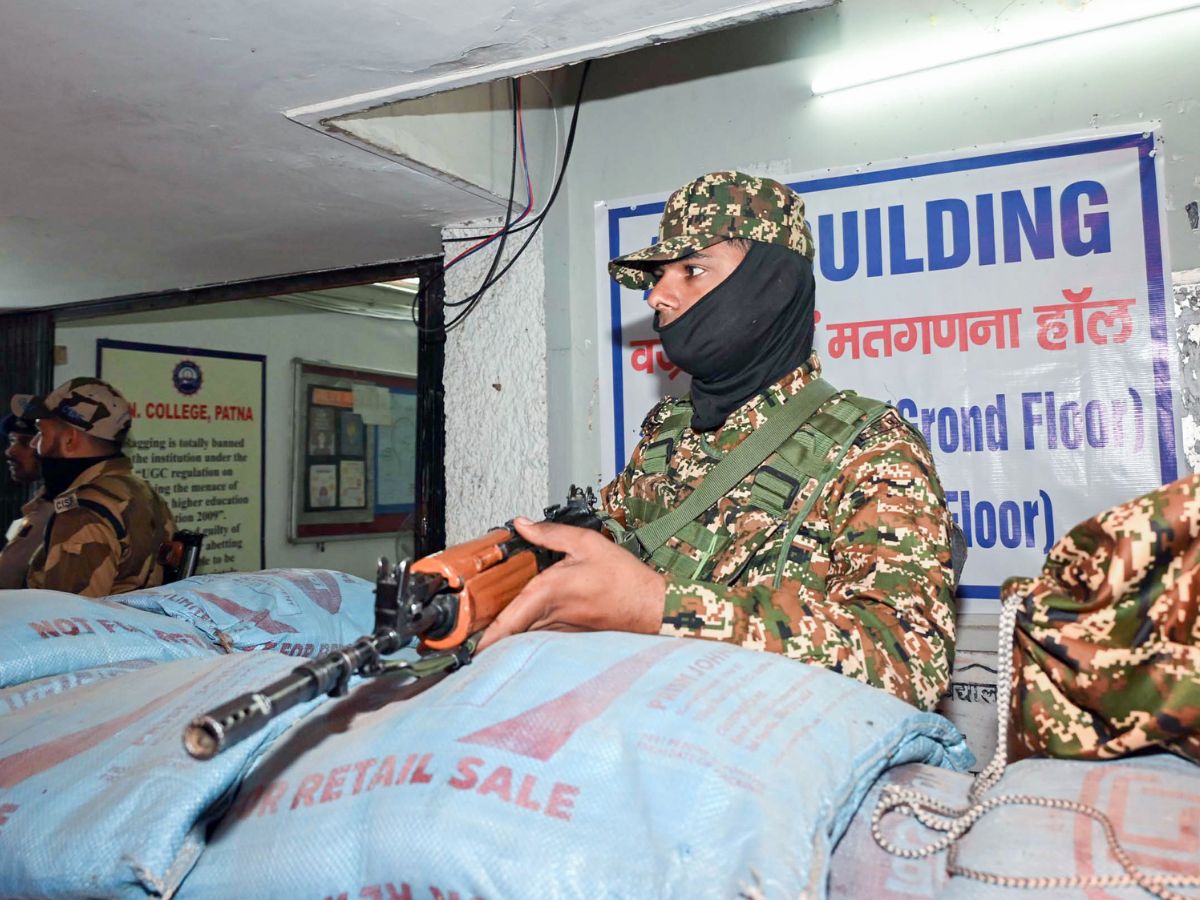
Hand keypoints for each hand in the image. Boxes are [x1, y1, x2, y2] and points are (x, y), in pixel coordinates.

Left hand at [476, 517, 666, 651]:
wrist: (649, 606)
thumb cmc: (623, 578)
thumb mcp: (586, 543)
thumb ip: (550, 534)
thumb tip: (521, 524)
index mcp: (549, 592)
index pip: (508, 620)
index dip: (485, 637)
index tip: (466, 647)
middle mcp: (549, 615)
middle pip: (508, 632)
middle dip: (484, 636)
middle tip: (461, 636)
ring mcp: (558, 628)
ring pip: (520, 634)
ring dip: (501, 633)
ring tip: (477, 630)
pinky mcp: (567, 632)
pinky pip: (536, 632)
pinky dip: (521, 630)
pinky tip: (512, 623)